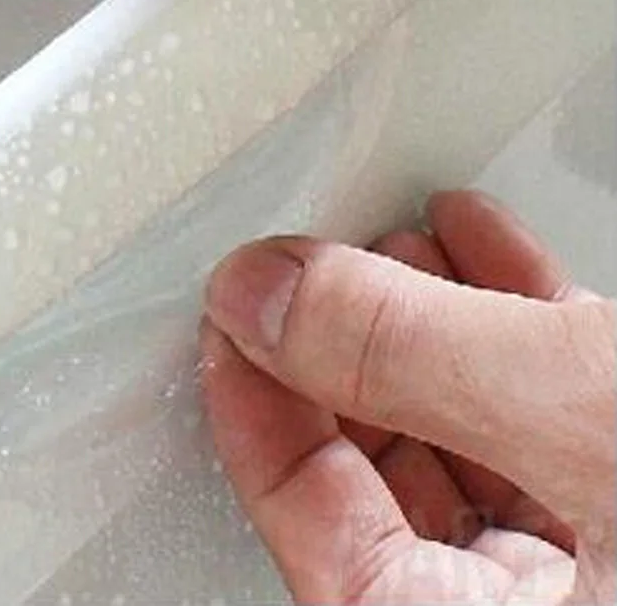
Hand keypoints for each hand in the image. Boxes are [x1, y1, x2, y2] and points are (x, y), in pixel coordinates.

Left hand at [201, 191, 614, 603]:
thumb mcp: (578, 412)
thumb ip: (410, 354)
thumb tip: (267, 298)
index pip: (322, 542)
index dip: (258, 419)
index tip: (231, 322)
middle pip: (392, 486)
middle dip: (348, 354)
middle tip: (311, 276)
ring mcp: (605, 564)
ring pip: (471, 440)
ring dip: (427, 324)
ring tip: (397, 246)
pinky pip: (550, 415)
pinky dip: (511, 320)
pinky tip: (483, 246)